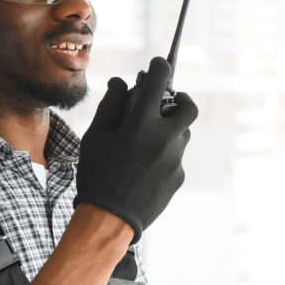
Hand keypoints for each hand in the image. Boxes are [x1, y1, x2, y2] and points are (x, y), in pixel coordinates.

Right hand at [74, 57, 197, 242]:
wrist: (110, 219)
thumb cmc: (97, 174)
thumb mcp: (95, 136)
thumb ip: (111, 105)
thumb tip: (122, 83)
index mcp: (142, 123)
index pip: (160, 80)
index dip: (159, 67)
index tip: (157, 65)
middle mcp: (165, 138)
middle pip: (189, 106)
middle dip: (180, 99)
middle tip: (167, 103)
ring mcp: (176, 159)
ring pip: (183, 133)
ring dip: (170, 129)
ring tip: (146, 140)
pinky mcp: (179, 176)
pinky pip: (176, 156)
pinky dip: (164, 154)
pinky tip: (144, 167)